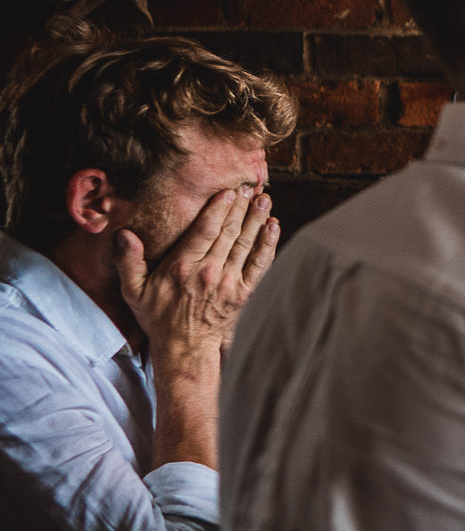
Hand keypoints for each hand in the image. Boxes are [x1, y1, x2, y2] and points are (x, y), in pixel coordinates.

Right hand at [118, 186, 278, 366]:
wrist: (185, 347)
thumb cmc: (158, 316)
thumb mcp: (134, 291)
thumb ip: (129, 261)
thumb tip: (124, 235)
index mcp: (182, 267)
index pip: (205, 231)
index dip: (219, 209)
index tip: (228, 190)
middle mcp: (209, 272)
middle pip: (229, 232)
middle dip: (241, 206)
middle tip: (250, 184)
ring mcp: (229, 282)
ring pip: (246, 244)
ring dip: (257, 219)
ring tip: (265, 198)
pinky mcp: (243, 292)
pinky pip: (259, 264)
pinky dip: (268, 244)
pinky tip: (274, 227)